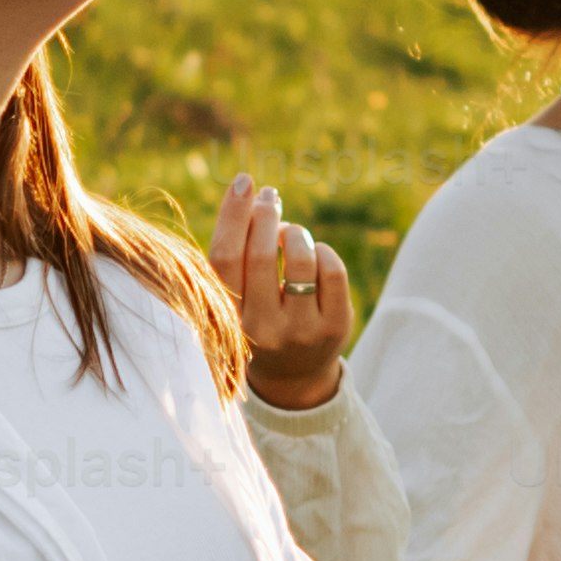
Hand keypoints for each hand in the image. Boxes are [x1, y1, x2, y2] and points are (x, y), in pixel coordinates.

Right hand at [209, 177, 355, 409]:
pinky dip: (322, 251)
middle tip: (269, 198)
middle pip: (262, 255)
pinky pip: (333, 270)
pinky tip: (315, 254)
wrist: (293, 377)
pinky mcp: (336, 326)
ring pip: (301, 259)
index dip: (233, 215)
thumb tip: (254, 195)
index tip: (243, 183)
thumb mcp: (236, 298)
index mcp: (228, 317)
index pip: (224, 258)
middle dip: (267, 215)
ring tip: (292, 233)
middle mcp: (263, 327)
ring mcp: (302, 330)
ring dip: (296, 233)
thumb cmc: (257, 319)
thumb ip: (236, 255)